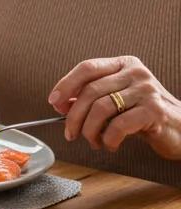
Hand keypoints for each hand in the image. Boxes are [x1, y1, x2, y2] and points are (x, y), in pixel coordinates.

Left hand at [49, 55, 180, 158]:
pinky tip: (109, 145)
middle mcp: (135, 72)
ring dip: (89, 130)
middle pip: (91, 91)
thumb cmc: (143, 114)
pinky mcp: (155, 111)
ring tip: (92, 141)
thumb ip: (92, 96)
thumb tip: (60, 102)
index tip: (54, 102)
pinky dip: (107, 139)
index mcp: (123, 64)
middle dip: (74, 116)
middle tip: (70, 133)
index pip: (87, 67)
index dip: (66, 84)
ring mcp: (147, 90)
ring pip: (102, 108)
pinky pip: (118, 125)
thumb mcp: (117, 99)